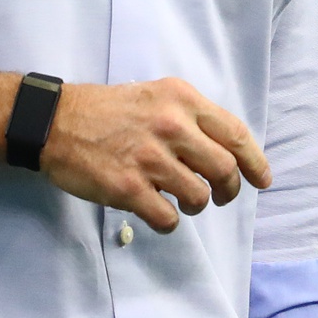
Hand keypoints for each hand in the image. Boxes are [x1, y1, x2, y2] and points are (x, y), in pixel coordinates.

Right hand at [41, 76, 270, 232]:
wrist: (55, 122)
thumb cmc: (109, 110)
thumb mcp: (157, 96)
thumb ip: (190, 118)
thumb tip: (225, 151)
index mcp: (182, 100)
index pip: (236, 134)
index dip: (255, 162)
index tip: (262, 180)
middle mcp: (172, 126)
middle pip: (224, 169)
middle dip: (229, 190)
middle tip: (222, 197)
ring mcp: (150, 158)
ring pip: (199, 196)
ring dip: (197, 205)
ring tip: (185, 202)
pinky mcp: (128, 188)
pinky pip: (168, 217)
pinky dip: (170, 221)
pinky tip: (161, 213)